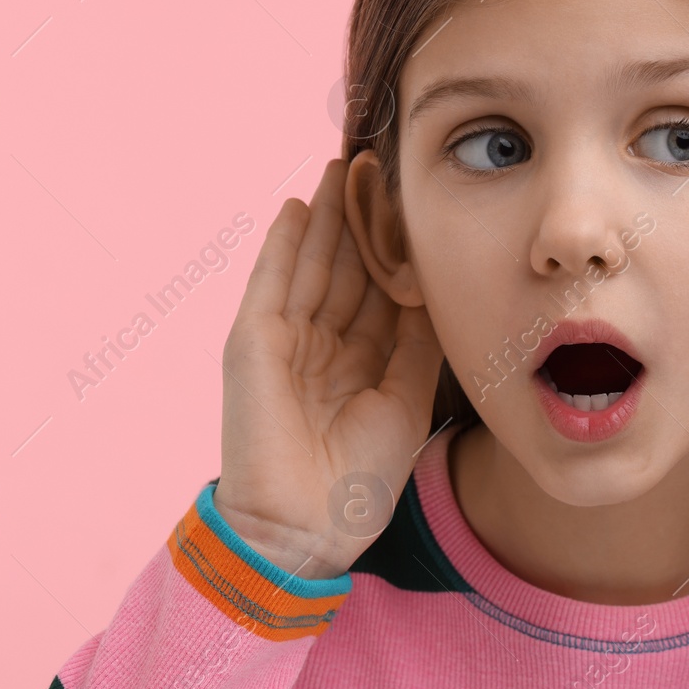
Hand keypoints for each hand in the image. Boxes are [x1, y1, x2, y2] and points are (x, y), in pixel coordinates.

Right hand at [215, 158, 443, 576]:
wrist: (308, 526)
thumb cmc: (361, 479)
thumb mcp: (406, 399)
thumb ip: (417, 342)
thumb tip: (435, 289)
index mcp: (358, 361)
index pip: (379, 289)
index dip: (395, 247)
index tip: (414, 203)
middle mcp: (321, 344)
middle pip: (346, 266)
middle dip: (360, 217)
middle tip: (378, 162)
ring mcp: (285, 340)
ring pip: (312, 264)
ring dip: (326, 215)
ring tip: (344, 166)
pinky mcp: (254, 341)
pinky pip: (272, 282)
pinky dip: (284, 244)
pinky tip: (298, 208)